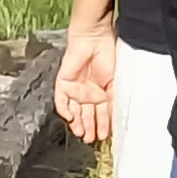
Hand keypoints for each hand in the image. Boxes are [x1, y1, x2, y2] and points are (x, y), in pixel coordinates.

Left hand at [54, 21, 119, 138]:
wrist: (95, 38)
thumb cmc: (108, 56)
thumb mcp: (115, 82)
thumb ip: (113, 100)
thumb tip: (115, 119)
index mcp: (101, 93)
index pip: (101, 113)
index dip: (103, 125)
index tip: (104, 136)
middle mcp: (87, 93)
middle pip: (86, 115)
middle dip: (89, 128)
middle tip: (91, 139)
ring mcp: (75, 89)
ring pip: (74, 111)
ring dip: (78, 123)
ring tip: (82, 134)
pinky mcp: (63, 83)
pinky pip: (61, 101)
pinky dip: (65, 111)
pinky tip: (71, 119)